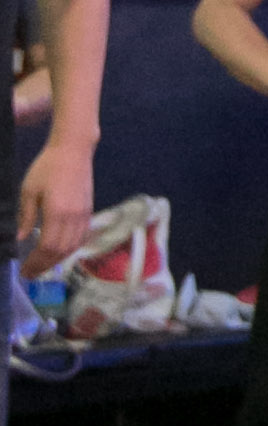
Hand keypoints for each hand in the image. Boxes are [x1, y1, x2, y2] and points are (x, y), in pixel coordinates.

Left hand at [16, 139, 93, 275]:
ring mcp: (83, 216)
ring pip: (72, 247)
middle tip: (30, 273)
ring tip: (42, 266)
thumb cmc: (47, 167)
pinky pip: (80, 238)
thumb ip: (26, 216)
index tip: (24, 271)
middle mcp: (73, 218)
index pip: (47, 246)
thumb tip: (21, 239)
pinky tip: (59, 252)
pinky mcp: (88, 212)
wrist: (73, 151)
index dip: (36, 262)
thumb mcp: (29, 190)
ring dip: (57, 260)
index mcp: (56, 212)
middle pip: (61, 251)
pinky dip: (69, 249)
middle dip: (44, 265)